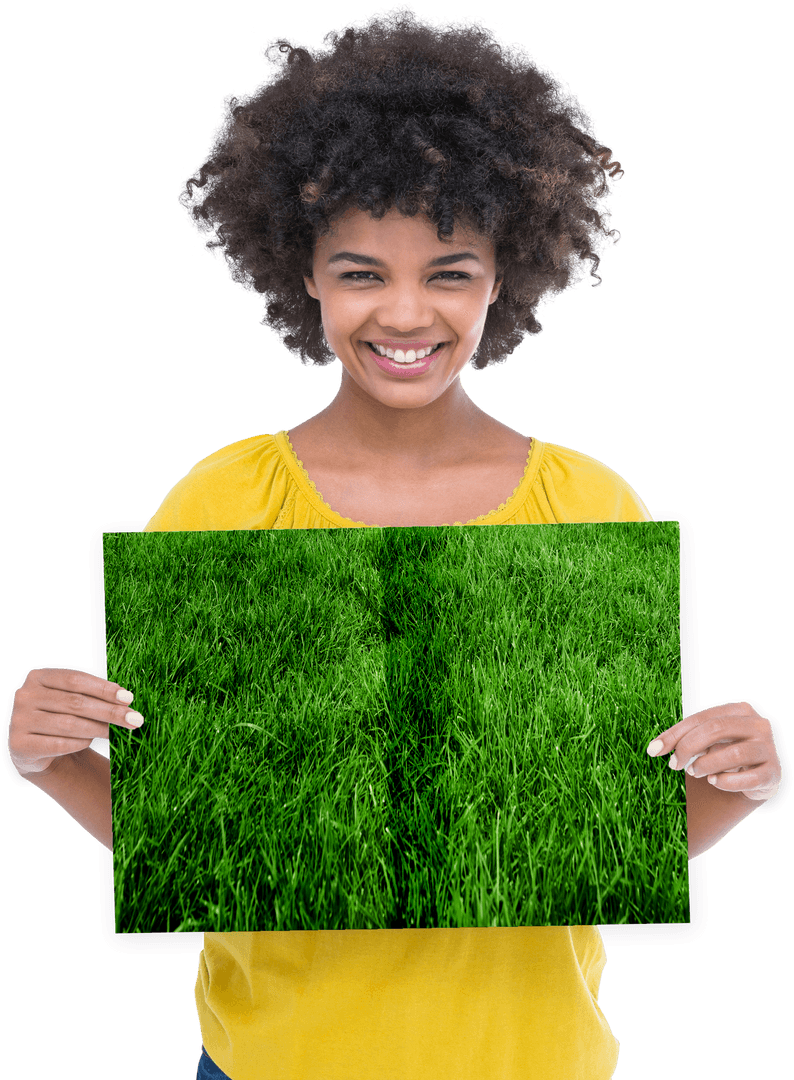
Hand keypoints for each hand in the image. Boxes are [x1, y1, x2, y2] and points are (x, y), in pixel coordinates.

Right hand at [7, 668, 143, 776]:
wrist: (32, 749)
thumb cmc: (60, 716)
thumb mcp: (73, 700)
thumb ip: (94, 695)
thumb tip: (126, 699)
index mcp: (38, 677)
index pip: (76, 680)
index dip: (104, 688)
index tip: (129, 698)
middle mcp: (25, 695)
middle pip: (76, 702)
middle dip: (110, 712)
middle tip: (136, 720)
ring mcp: (18, 720)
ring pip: (69, 724)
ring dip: (98, 729)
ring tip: (115, 733)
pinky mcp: (19, 745)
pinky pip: (59, 744)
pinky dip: (80, 743)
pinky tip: (90, 742)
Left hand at [646, 700, 781, 802]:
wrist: (759, 776)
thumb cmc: (727, 751)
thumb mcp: (707, 740)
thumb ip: (684, 739)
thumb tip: (653, 749)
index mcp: (739, 710)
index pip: (700, 718)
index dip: (674, 734)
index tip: (653, 751)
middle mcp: (758, 724)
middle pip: (716, 730)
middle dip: (688, 748)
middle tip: (674, 765)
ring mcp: (769, 748)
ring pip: (734, 754)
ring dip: (707, 765)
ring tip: (694, 773)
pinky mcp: (774, 772)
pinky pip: (749, 778)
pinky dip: (726, 782)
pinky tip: (715, 782)